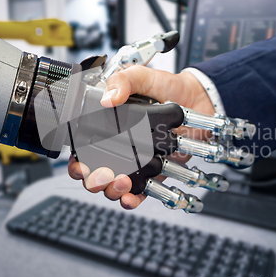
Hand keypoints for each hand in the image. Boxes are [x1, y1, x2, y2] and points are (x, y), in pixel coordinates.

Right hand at [68, 66, 214, 208]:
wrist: (199, 100)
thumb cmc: (168, 87)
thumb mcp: (142, 77)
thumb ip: (123, 81)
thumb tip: (108, 99)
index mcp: (107, 127)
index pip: (82, 149)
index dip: (76, 162)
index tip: (80, 164)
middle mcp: (118, 148)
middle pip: (93, 174)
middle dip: (92, 181)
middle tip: (103, 175)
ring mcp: (135, 162)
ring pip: (112, 187)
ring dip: (112, 190)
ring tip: (122, 181)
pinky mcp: (153, 173)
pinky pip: (139, 193)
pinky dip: (131, 200)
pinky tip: (130, 198)